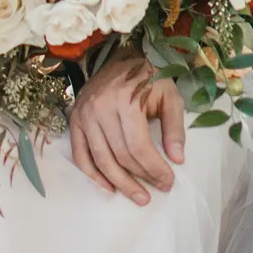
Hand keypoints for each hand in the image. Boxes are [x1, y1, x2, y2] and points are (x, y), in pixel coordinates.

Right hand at [68, 51, 185, 204]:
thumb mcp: (170, 96)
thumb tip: (177, 160)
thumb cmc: (150, 77)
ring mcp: (84, 114)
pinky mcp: (75, 119)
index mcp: (125, 99)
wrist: (122, 56)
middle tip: (155, 192)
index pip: (138, 146)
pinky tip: (109, 188)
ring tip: (138, 196)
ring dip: (120, 183)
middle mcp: (101, 107)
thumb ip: (175, 128)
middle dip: (140, 179)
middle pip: (120, 156)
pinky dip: (93, 175)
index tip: (168, 182)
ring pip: (100, 159)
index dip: (154, 169)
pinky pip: (80, 155)